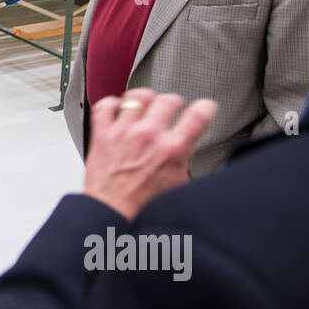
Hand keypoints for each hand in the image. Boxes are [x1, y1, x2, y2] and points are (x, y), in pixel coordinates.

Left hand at [82, 88, 218, 219]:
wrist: (111, 212)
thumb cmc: (142, 204)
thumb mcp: (178, 185)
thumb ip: (185, 161)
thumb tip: (190, 152)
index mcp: (172, 149)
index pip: (199, 116)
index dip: (206, 107)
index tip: (206, 106)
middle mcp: (149, 135)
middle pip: (168, 100)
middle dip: (174, 101)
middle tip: (173, 106)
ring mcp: (124, 132)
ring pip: (137, 97)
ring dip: (145, 98)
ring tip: (146, 103)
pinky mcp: (102, 134)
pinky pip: (105, 106)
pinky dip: (112, 103)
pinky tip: (118, 109)